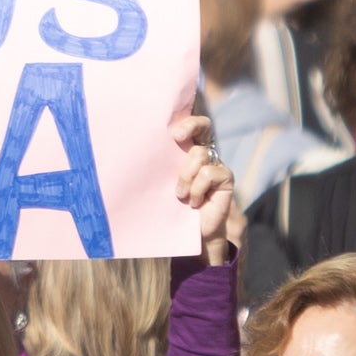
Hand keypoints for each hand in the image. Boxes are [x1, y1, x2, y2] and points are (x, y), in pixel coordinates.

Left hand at [171, 103, 237, 262]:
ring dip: (185, 176)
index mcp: (188, 150)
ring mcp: (217, 165)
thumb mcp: (161, 184)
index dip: (186, 122)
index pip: (191, 125)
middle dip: (190, 126)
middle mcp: (204, 153)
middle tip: (176, 138)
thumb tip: (129, 151)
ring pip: (199, 155)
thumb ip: (157, 167)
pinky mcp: (226, 178)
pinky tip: (195, 202)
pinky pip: (208, 173)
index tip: (173, 133)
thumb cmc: (171, 207)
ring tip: (180, 195)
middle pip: (203, 126)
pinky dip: (197, 188)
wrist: (190, 233)